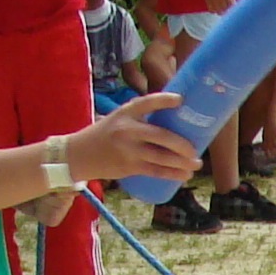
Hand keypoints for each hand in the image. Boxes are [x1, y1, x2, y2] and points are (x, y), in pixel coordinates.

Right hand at [64, 90, 202, 188]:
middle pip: (160, 136)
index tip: (180, 99)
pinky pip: (155, 171)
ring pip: (161, 157)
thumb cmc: (105, 135)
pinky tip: (184, 175)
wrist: (78, 155)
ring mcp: (127, 150)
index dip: (164, 100)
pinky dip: (172, 174)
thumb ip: (140, 117)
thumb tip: (174, 115)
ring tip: (196, 164)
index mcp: (125, 112)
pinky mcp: (128, 166)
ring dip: (182, 162)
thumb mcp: (118, 118)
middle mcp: (127, 129)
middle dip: (182, 144)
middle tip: (197, 149)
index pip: (146, 102)